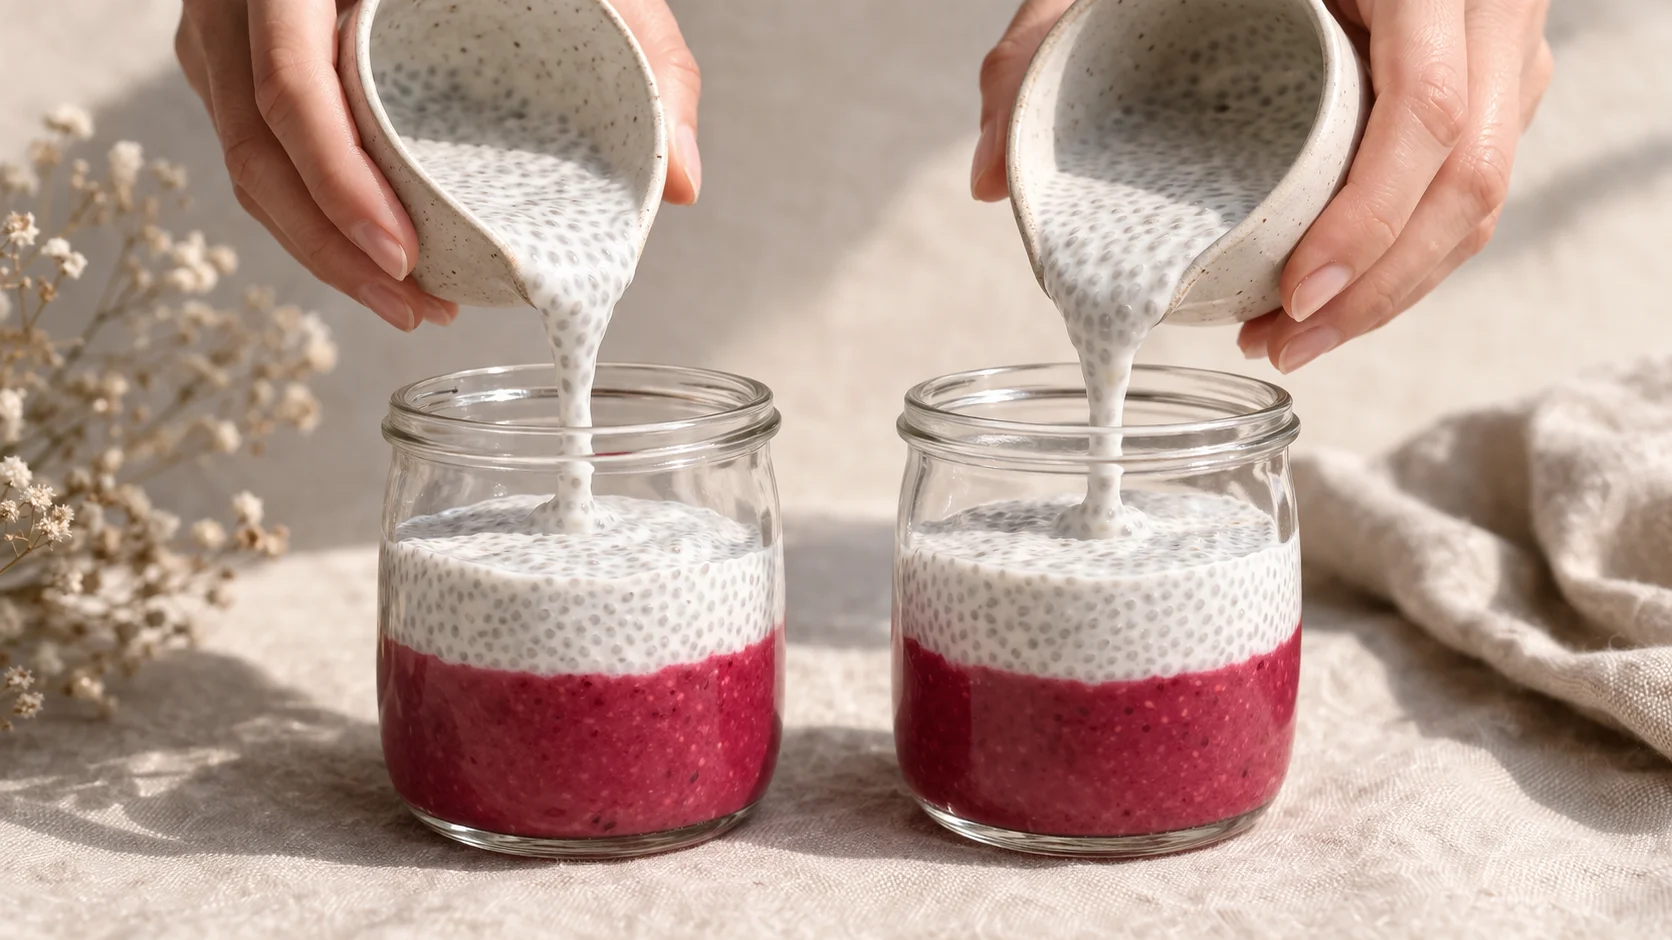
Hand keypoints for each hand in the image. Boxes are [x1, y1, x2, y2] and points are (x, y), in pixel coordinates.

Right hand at [175, 0, 702, 331]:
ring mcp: (231, 34)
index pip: (291, 83)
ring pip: (247, 162)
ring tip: (412, 305)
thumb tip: (684, 180)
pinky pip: (256, 155)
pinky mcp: (236, 66)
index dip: (336, 180)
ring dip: (319, 249)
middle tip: (415, 307)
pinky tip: (382, 263)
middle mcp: (251, 0)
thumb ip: (644, 50)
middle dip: (329, 249)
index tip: (401, 252)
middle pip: (255, 145)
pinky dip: (312, 217)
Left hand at [970, 0, 1554, 372]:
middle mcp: (1475, 4)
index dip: (1370, 221)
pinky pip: (1474, 177)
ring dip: (1396, 285)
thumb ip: (1043, 39)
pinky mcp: (1491, 75)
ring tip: (1291, 340)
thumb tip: (985, 176)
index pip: (1426, 111)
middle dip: (1381, 290)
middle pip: (1473, 175)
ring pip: (1483, 190)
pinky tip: (1327, 294)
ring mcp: (1495, 42)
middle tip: (1283, 349)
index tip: (1295, 297)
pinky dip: (1406, 247)